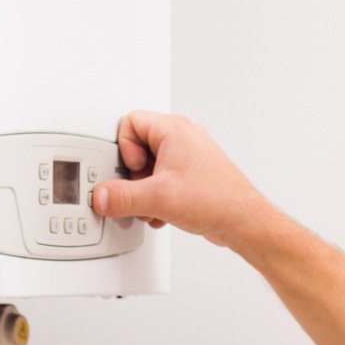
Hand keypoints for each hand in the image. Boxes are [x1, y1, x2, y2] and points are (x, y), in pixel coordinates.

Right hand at [91, 110, 269, 250]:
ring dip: (146, 190)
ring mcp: (188, 156)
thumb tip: (101, 196)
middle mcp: (183, 137)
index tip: (135, 170)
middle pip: (137, 148)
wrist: (244, 221)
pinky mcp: (192, 174)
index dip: (124, 149)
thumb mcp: (159, 198)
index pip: (129, 123)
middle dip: (135, 176)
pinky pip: (163, 179)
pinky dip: (158, 197)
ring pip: (150, 167)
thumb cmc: (217, 200)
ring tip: (156, 205)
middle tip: (143, 191)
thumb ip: (123, 197)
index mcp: (174, 129)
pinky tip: (164, 212)